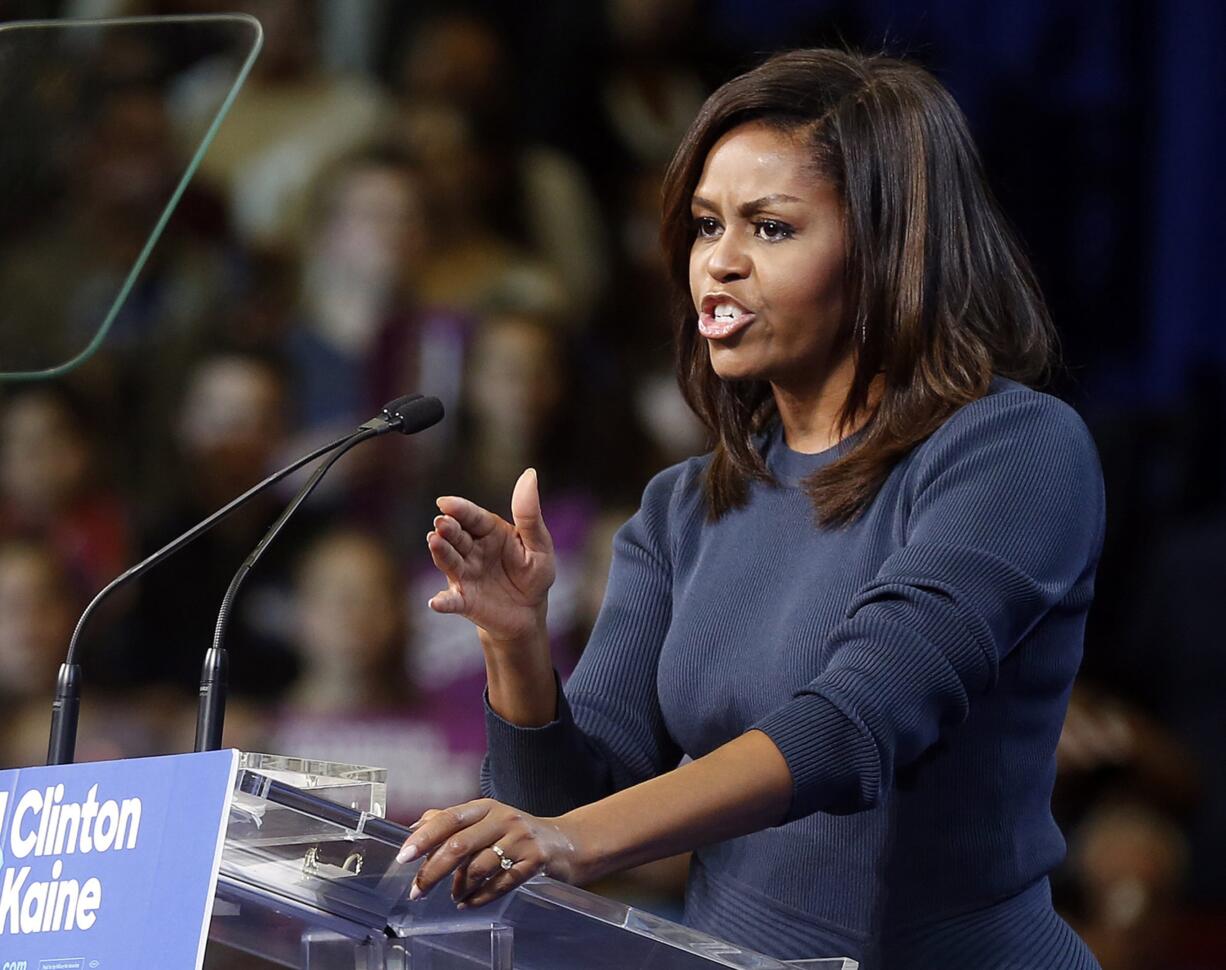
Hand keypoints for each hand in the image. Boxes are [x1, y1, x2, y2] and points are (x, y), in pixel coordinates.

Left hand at [397, 799, 584, 907]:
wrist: (565, 841)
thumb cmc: (516, 832)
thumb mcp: (486, 819)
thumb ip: (452, 821)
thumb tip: (415, 826)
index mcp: (485, 807)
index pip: (448, 818)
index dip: (424, 837)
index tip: (404, 856)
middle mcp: (502, 818)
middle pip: (459, 845)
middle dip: (433, 871)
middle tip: (417, 891)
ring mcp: (520, 839)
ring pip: (479, 867)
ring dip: (459, 887)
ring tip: (454, 895)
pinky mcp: (535, 860)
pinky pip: (501, 884)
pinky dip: (480, 898)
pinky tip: (468, 902)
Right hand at [427, 468, 555, 644]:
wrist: (529, 611)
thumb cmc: (534, 573)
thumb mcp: (539, 543)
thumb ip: (529, 514)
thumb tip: (530, 473)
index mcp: (489, 531)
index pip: (472, 516)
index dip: (459, 508)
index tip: (445, 502)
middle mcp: (471, 550)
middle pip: (456, 536)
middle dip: (447, 528)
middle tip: (441, 523)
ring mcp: (465, 574)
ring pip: (449, 561)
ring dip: (440, 553)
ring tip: (434, 542)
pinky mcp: (464, 600)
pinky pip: (452, 601)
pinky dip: (443, 602)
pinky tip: (436, 602)